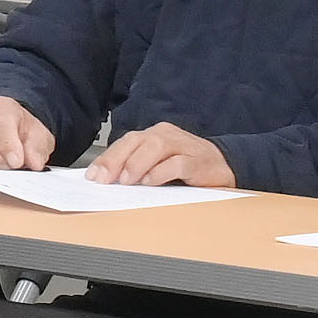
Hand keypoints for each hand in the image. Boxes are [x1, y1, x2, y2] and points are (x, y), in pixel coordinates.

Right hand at [0, 95, 58, 170]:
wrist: (10, 131)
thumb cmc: (22, 132)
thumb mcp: (39, 136)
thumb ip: (38, 148)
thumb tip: (34, 163)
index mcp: (1, 109)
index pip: (1, 125)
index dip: (9, 146)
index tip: (16, 162)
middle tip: (10, 169)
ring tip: (1, 170)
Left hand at [92, 123, 235, 187]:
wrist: (225, 165)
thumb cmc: (186, 165)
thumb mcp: (157, 164)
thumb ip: (136, 167)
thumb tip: (107, 180)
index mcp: (153, 134)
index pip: (125, 142)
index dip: (107, 158)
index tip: (92, 176)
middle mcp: (166, 135)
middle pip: (136, 141)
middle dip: (116, 160)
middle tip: (104, 179)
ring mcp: (184, 146)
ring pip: (156, 147)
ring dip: (137, 164)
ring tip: (126, 181)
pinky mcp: (198, 160)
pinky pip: (178, 163)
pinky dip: (162, 172)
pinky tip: (151, 182)